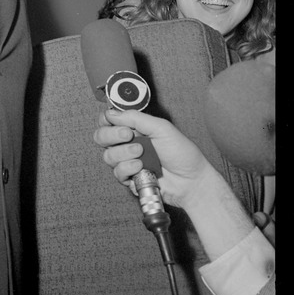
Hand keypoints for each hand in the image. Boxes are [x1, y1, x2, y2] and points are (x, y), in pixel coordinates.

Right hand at [93, 108, 215, 209]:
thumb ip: (135, 118)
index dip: (107, 120)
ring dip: (123, 153)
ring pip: (108, 155)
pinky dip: (127, 168)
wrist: (192, 181)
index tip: (117, 122)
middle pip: (101, 136)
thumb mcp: (161, 128)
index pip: (108, 121)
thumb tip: (111, 113)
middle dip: (112, 135)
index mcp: (134, 129)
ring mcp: (127, 161)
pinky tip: (140, 167)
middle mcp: (127, 144)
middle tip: (128, 135)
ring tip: (141, 154)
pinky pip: (117, 172)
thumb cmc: (182, 153)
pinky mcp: (129, 178)